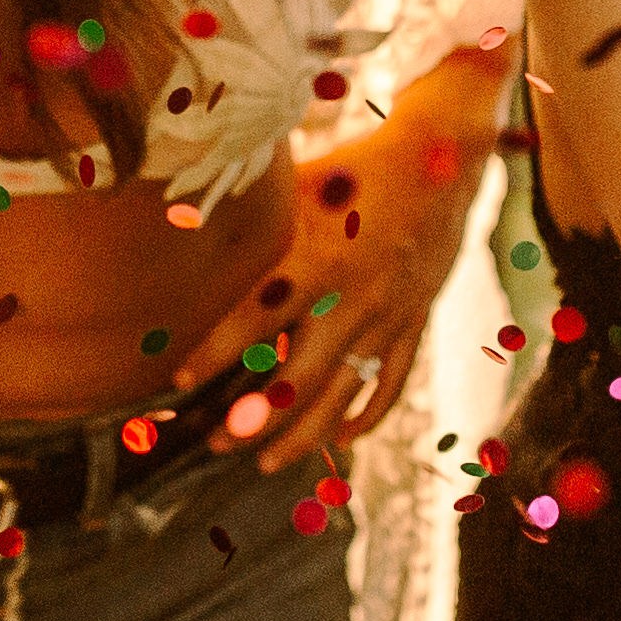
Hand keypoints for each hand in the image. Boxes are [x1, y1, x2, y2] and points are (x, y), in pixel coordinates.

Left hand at [175, 132, 495, 470]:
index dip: (215, 352)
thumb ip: (252, 216)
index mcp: (320, 258)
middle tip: (214, 441)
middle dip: (253, 419)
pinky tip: (340, 440)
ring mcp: (390, 317)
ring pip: (343, 396)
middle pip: (299, 379)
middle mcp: (356, 298)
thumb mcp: (299, 184)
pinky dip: (366, 418)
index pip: (257, 318)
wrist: (442, 158)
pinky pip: (391, 384)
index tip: (178, 379)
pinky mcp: (415, 323)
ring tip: (265, 462)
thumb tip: (183, 220)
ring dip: (302, 436)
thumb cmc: (356, 167)